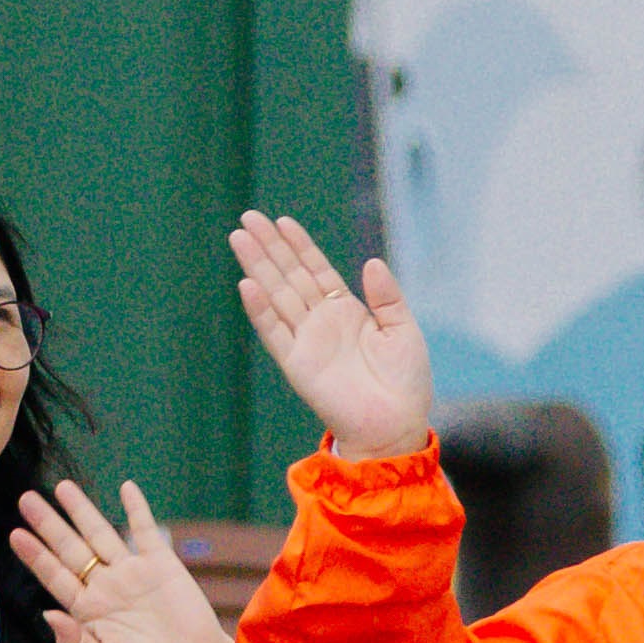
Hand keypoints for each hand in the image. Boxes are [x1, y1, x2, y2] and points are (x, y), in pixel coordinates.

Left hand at [10, 476, 236, 642]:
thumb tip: (48, 614)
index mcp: (88, 611)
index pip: (55, 576)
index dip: (36, 556)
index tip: (16, 535)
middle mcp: (106, 586)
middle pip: (71, 548)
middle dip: (49, 524)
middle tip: (26, 499)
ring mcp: (132, 573)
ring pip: (101, 534)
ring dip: (82, 510)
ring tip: (62, 487)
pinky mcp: (162, 565)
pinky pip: (146, 531)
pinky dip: (137, 509)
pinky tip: (126, 487)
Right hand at [227, 212, 437, 459]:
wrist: (395, 426)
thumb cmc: (404, 382)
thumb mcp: (403, 330)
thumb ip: (387, 296)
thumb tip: (371, 262)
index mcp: (346, 311)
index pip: (316, 269)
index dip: (299, 245)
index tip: (282, 221)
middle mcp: (321, 321)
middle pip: (289, 275)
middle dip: (269, 246)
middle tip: (247, 217)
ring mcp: (306, 341)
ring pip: (277, 295)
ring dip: (258, 267)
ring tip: (239, 238)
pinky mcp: (297, 364)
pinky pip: (274, 332)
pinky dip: (260, 309)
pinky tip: (247, 284)